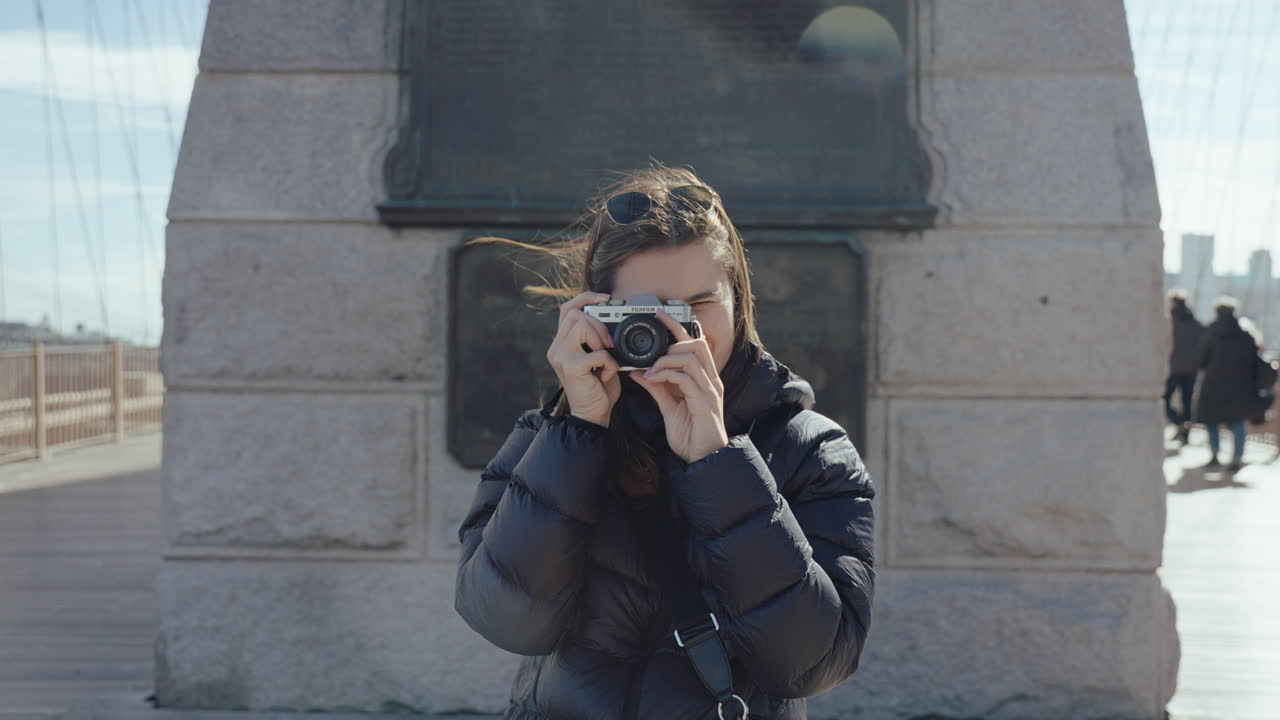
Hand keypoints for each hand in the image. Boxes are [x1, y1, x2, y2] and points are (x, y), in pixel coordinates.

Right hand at [546, 291, 621, 426]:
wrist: (593, 415)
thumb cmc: (599, 388)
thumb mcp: (598, 358)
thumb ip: (598, 339)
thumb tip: (614, 319)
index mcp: (562, 342)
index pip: (567, 309)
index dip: (586, 297)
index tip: (607, 299)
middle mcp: (556, 347)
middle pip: (575, 314)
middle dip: (599, 324)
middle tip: (610, 344)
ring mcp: (560, 356)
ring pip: (582, 326)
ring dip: (602, 340)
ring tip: (608, 358)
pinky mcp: (570, 367)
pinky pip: (596, 352)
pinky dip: (610, 362)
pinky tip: (607, 374)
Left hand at [629, 309, 728, 462]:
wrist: (703, 460)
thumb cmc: (690, 435)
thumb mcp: (668, 406)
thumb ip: (657, 387)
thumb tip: (638, 371)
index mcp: (704, 379)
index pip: (694, 344)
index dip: (678, 326)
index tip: (660, 314)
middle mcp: (711, 381)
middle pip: (697, 345)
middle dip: (673, 340)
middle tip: (652, 352)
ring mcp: (710, 391)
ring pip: (692, 358)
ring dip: (666, 359)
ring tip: (650, 369)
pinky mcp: (705, 403)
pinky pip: (686, 379)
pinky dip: (666, 375)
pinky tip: (651, 380)